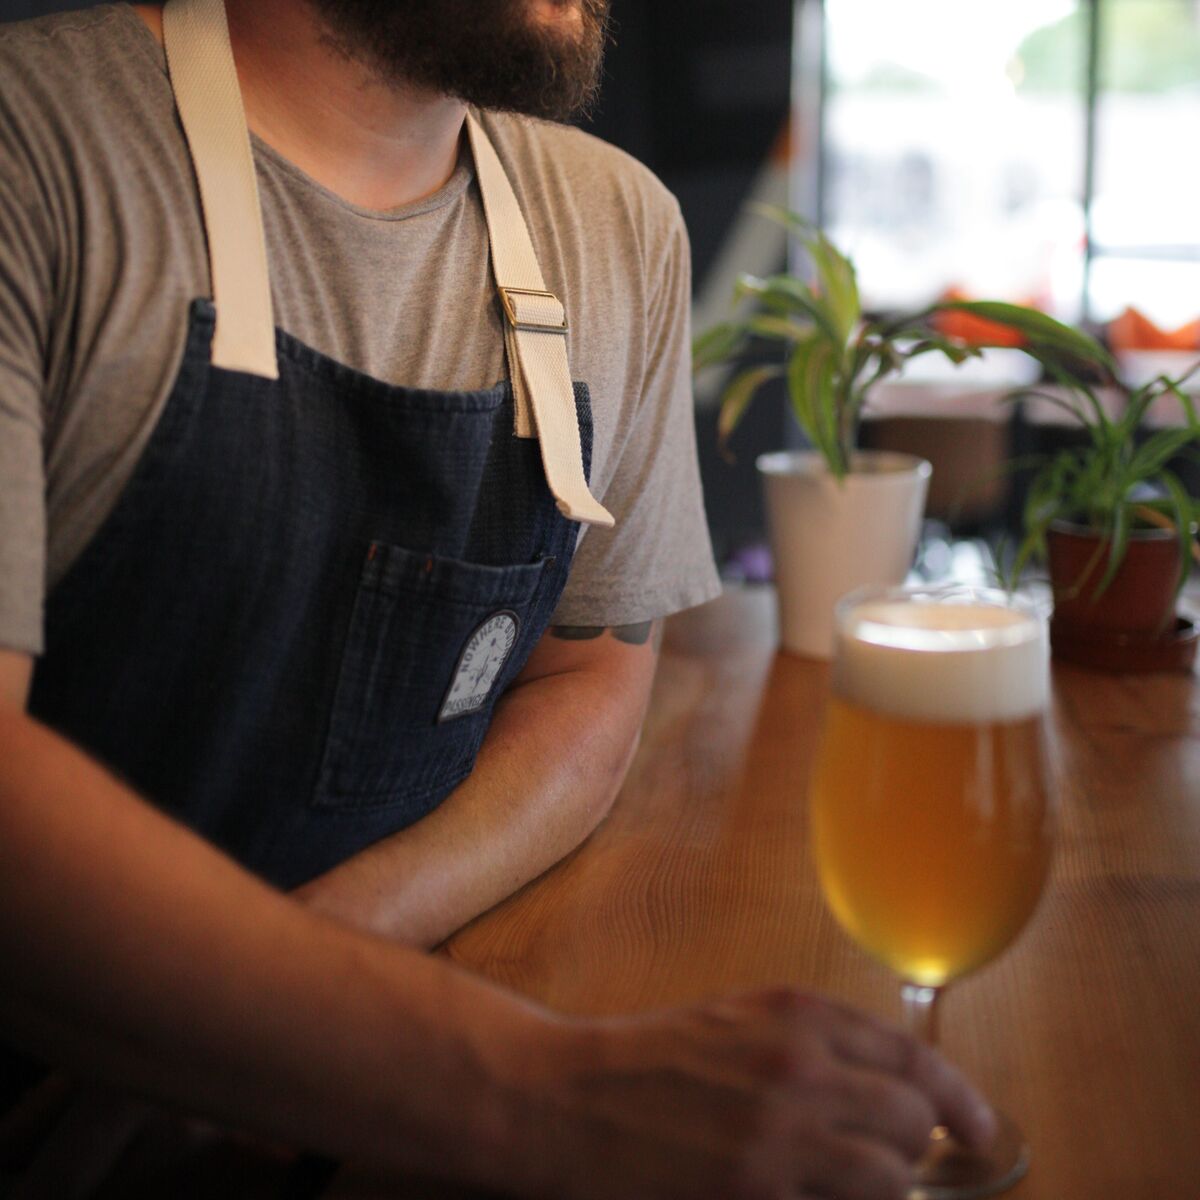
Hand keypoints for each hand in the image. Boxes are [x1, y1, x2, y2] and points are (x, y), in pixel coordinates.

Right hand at [522, 987, 995, 1199]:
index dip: (961, 1099)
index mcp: (797, 1015)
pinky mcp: (756, 1197)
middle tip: (887, 1163)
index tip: (979, 1130)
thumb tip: (888, 1092)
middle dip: (913, 1149)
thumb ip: (814, 1045)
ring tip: (840, 1183)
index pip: (913, 1057)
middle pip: (912, 1122)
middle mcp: (800, 1069)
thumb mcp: (737, 1021)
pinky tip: (803, 1194)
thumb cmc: (650, 1060)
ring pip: (889, 1178)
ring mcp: (780, 1139)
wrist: (568, 1098)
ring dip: (879, 1187)